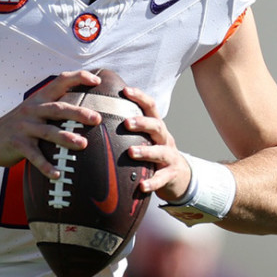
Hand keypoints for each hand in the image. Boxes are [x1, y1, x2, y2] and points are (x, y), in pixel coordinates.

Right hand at [0, 70, 103, 177]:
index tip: (96, 80)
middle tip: (96, 119)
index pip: (60, 81)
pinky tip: (57, 174)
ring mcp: (24, 127)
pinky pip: (35, 156)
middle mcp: (32, 110)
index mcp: (39, 99)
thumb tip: (84, 108)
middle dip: (78, 113)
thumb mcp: (33, 110)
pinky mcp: (18, 144)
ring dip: (66, 138)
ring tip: (83, 144)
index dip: (78, 78)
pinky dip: (46, 166)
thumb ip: (52, 107)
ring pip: (48, 131)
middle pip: (58, 109)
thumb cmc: (19, 125)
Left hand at [122, 86, 192, 201]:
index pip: (150, 107)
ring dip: (146, 151)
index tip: (125, 90)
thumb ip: (129, 129)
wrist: (179, 176)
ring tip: (131, 152)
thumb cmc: (153, 153)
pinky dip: (152, 182)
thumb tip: (97, 115)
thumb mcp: (145, 138)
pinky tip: (141, 186)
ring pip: (161, 152)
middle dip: (143, 123)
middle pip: (158, 126)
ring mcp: (170, 157)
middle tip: (126, 123)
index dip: (140, 97)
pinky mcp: (171, 175)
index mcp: (156, 128)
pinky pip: (162, 179)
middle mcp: (165, 139)